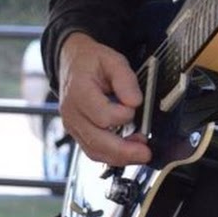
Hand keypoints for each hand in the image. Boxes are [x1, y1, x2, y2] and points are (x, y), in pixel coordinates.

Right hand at [58, 32, 151, 164]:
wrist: (72, 62)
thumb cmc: (92, 61)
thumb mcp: (112, 59)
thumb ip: (125, 79)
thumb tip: (135, 102)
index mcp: (79, 92)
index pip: (102, 116)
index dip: (123, 115)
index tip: (136, 106)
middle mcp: (72, 113)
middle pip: (96, 141)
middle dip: (124, 151)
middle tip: (146, 153)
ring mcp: (72, 126)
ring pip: (94, 151)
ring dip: (119, 157)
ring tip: (141, 154)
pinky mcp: (77, 132)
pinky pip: (93, 150)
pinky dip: (111, 155)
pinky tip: (128, 150)